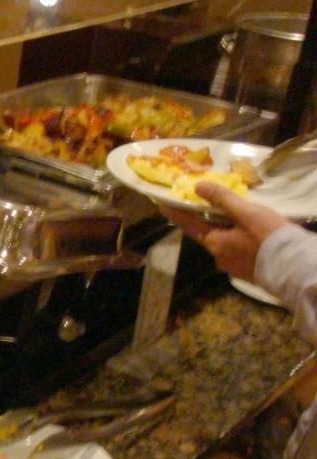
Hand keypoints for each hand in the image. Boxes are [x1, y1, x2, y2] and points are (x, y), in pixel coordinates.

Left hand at [160, 182, 289, 280]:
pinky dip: (237, 240)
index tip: (163, 205)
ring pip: (223, 243)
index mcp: (214, 243)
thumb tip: (198, 187)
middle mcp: (218, 257)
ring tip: (232, 218)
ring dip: (224, 231)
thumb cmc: (268, 238)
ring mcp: (232, 267)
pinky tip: (248, 235)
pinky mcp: (247, 271)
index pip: (189, 225)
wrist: (295, 268)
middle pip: (207, 234)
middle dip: (204, 221)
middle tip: (202, 207)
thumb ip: (222, 199)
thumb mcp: (246, 213)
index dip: (177, 213)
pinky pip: (236, 251)